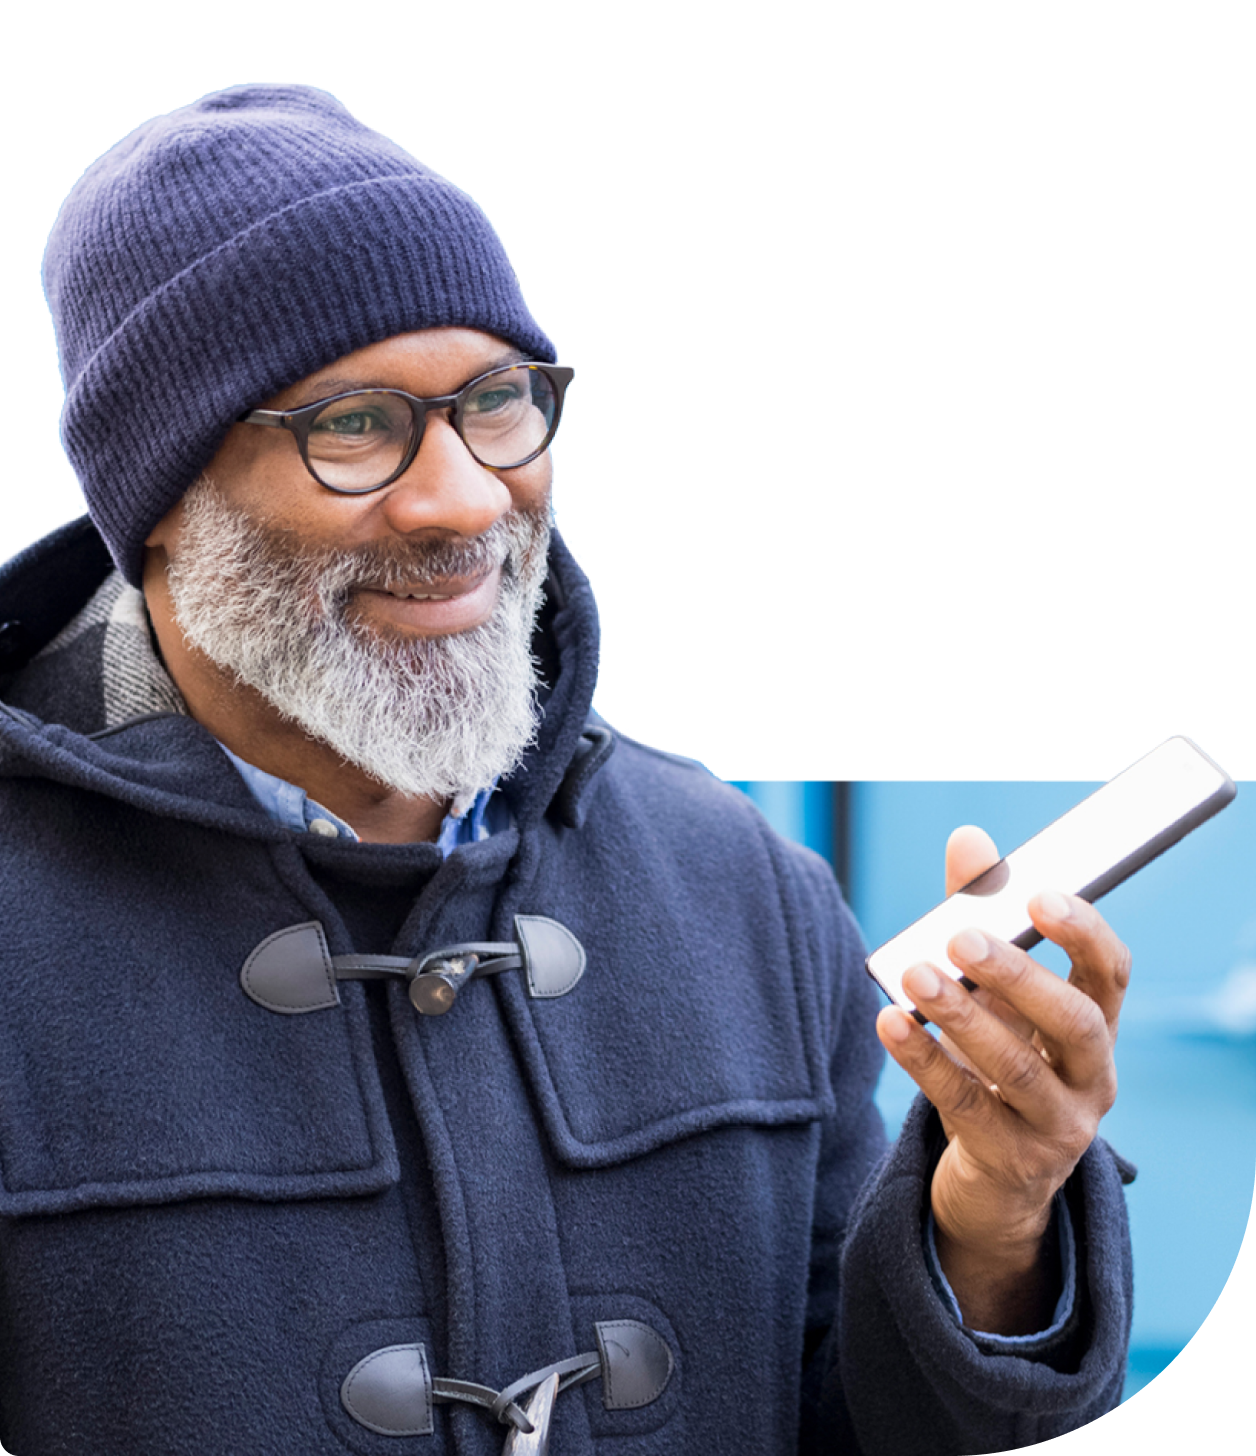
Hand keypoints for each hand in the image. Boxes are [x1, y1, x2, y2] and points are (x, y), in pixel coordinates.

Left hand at [876, 826, 1131, 1331]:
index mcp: (1095, 1027)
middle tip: (962, 940)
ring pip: (1014, 1070)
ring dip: (961, 1017)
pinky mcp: (1008, 1160)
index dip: (1083, 934)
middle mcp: (1090, 1078)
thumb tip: (969, 841)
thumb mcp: (997, 997)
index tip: (1039, 898)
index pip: (1111, 974)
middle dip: (1017, 977)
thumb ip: (981, 919)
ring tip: (915, 976)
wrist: (996, 1181)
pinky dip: (924, 1059)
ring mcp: (1055, 1126)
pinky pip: (964, 1105)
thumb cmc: (998, 1061)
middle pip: (1071, 1024)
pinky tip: (889, 1023)